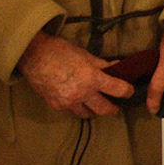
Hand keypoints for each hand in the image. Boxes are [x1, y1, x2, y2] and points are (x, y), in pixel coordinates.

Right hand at [18, 32, 132, 117]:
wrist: (33, 55)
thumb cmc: (60, 51)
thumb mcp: (85, 55)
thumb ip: (102, 64)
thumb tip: (117, 65)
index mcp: (92, 78)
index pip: (118, 90)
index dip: (128, 91)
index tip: (130, 91)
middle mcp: (82, 93)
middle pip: (105, 109)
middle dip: (113, 109)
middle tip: (116, 108)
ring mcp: (68, 102)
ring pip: (88, 114)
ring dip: (94, 111)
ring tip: (96, 105)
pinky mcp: (57, 105)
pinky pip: (72, 112)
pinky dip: (78, 108)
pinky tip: (79, 102)